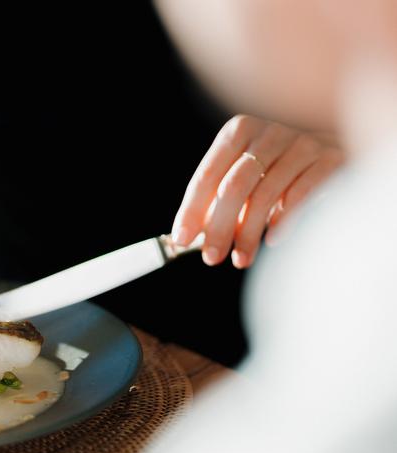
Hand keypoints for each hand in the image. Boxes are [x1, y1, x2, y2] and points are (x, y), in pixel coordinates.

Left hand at [171, 115, 343, 267]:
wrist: (333, 151)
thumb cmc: (275, 171)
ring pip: (266, 193)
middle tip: (211, 258)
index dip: (191, 209)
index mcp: (239, 131)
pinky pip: (302, 193)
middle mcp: (270, 132)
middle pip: (235, 185)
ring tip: (240, 259)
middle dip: (219, 226)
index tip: (181, 240)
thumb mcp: (242, 179)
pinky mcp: (332, 158)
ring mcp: (303, 142)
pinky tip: (273, 240)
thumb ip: (215, 203)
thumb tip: (186, 239)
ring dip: (249, 232)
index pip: (207, 175)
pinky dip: (284, 220)